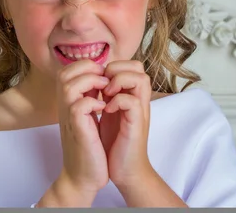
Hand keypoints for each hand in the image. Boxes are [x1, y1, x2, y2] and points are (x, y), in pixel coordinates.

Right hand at [49, 59, 110, 205]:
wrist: (83, 177)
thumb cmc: (89, 148)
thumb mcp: (88, 117)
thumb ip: (89, 98)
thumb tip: (99, 78)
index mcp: (68, 103)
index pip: (67, 71)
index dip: (86, 66)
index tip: (104, 75)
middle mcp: (64, 107)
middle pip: (64, 74)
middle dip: (87, 69)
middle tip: (105, 79)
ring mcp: (69, 118)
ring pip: (69, 86)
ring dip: (91, 82)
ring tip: (106, 90)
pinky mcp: (77, 130)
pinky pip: (79, 107)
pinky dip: (94, 102)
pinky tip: (105, 108)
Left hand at [98, 60, 153, 190]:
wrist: (123, 171)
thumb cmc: (113, 143)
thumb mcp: (108, 112)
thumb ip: (107, 94)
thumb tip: (94, 77)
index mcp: (130, 95)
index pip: (130, 64)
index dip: (113, 65)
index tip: (98, 80)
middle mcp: (138, 100)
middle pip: (138, 67)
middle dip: (116, 69)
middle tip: (102, 85)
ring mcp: (139, 112)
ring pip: (140, 78)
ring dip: (118, 82)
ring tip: (105, 95)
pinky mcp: (136, 125)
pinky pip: (132, 101)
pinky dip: (117, 102)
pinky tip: (105, 110)